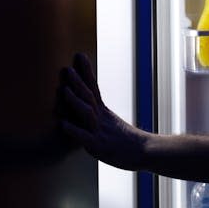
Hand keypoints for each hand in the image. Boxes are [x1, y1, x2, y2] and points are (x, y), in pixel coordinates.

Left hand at [59, 53, 144, 170]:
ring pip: (87, 113)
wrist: (145, 152)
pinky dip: (74, 130)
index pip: (94, 87)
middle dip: (78, 82)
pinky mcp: (98, 146)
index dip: (86, 72)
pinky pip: (84, 137)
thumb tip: (89, 107)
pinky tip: (63, 124)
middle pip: (89, 97)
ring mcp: (100, 131)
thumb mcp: (113, 124)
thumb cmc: (128, 141)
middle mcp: (102, 118)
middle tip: (68, 69)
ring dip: (76, 101)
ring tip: (65, 90)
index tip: (80, 56)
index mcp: (104, 112)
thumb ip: (100, 116)